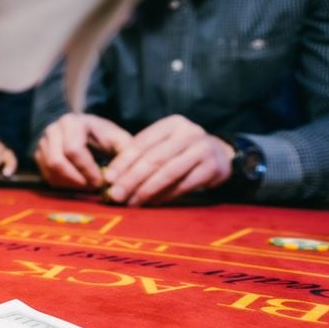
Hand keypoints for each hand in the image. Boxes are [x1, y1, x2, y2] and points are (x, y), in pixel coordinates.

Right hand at [34, 113, 131, 189]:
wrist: (81, 130)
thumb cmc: (102, 136)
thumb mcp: (117, 138)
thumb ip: (124, 152)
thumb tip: (119, 177)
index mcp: (72, 122)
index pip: (73, 149)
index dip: (86, 169)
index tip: (100, 181)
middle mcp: (53, 130)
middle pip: (57, 161)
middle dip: (77, 179)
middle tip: (93, 187)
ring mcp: (42, 143)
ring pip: (50, 171)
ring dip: (70, 184)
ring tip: (87, 186)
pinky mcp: (38, 156)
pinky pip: (47, 176)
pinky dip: (63, 185)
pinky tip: (77, 184)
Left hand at [102, 115, 233, 205]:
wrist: (219, 155)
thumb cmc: (181, 151)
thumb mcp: (163, 144)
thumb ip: (140, 155)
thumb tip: (111, 178)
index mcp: (172, 124)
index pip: (142, 143)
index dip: (123, 162)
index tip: (108, 179)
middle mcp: (189, 133)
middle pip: (154, 158)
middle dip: (131, 179)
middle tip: (116, 195)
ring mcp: (203, 149)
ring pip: (168, 173)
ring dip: (146, 190)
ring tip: (131, 202)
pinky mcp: (213, 168)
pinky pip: (183, 185)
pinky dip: (165, 196)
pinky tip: (151, 203)